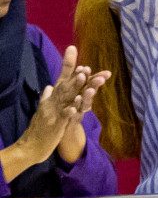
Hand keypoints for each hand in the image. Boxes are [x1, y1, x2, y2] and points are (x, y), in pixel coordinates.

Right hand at [18, 46, 108, 166]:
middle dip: (78, 75)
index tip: (74, 50)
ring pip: (67, 97)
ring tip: (84, 76)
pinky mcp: (56, 125)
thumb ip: (48, 97)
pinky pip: (64, 117)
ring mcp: (53, 112)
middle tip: (88, 64)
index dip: (68, 66)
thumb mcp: (45, 110)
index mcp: (52, 99)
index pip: (62, 79)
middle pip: (68, 86)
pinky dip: (69, 111)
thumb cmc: (40, 128)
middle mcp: (52, 102)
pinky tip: (75, 106)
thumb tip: (50, 86)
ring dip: (75, 86)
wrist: (30, 147)